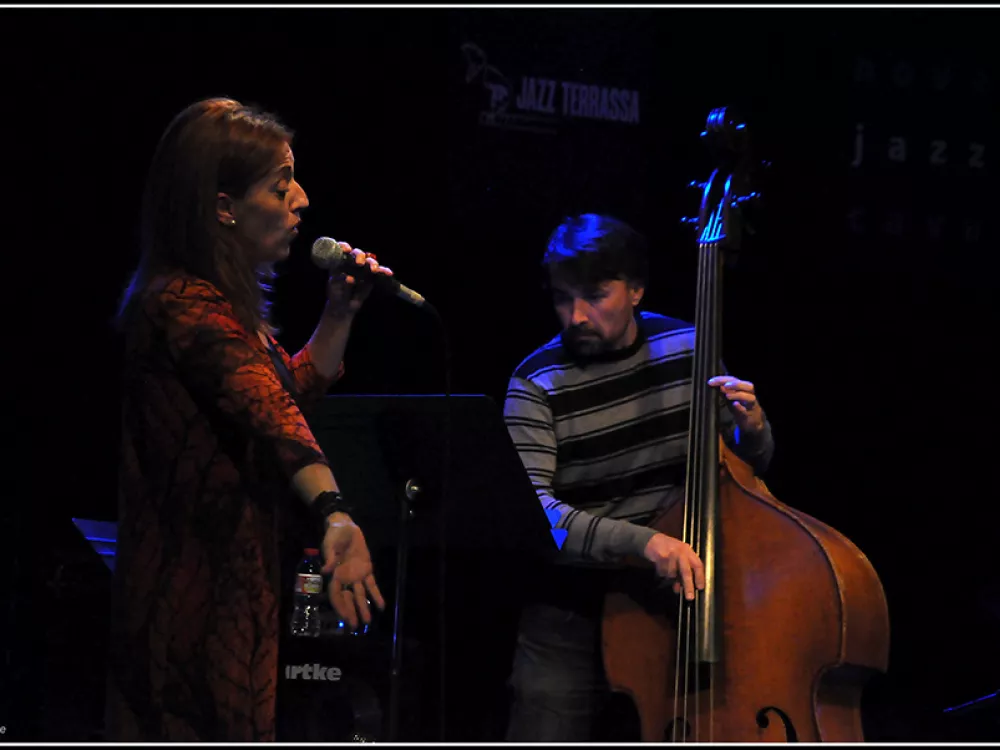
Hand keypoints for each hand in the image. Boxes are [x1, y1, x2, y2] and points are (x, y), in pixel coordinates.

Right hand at [320, 514, 385, 629]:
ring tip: (368, 621)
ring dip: (364, 607)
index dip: (340, 606)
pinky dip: (376, 594)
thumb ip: (329, 557)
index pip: (336, 594)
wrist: (346, 527)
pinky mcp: (366, 569)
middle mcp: (345, 578)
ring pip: (360, 594)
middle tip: (355, 626)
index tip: (344, 617)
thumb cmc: (335, 536)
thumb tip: (325, 571)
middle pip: (348, 598)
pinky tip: (381, 606)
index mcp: (335, 574)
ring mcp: (356, 575)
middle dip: (351, 612)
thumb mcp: (330, 545)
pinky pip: (372, 584)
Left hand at [323, 242, 394, 320]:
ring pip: (369, 261)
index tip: (347, 250)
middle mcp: (352, 262)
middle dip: (359, 256)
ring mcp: (362, 269)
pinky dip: (384, 271)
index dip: (344, 247)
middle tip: (359, 263)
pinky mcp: (371, 277)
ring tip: (374, 270)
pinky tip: (388, 273)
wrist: (343, 307)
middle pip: (357, 254)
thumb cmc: (336, 293)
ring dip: (372, 263)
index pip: (342, 250)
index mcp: (340, 261)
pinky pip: (379, 272)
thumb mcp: (334, 287)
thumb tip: (349, 278)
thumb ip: (340, 281)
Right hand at [643, 533, 704, 600]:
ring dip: (670, 578)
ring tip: (667, 572)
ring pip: (672, 575)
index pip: (697, 565)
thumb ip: (684, 567)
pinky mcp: (660, 557)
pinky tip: (661, 568)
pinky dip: (662, 574)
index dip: (700, 577)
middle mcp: (680, 552)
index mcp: (688, 550)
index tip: (700, 588)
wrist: (652, 540)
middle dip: (688, 586)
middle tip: (689, 597)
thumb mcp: (680, 553)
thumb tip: (683, 586)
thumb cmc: (669, 548)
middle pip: (686, 572)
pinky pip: (663, 573)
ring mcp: (670, 554)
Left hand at [708, 375, 765, 433]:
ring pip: (750, 398)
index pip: (734, 380)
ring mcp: (751, 406)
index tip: (711, 381)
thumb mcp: (730, 398)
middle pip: (748, 386)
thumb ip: (722, 390)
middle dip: (736, 384)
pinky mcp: (750, 416)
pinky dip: (741, 408)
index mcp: (744, 389)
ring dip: (738, 395)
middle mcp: (750, 395)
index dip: (722, 379)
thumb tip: (712, 382)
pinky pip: (747, 412)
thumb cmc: (741, 408)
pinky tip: (735, 404)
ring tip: (727, 395)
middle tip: (725, 385)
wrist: (751, 424)